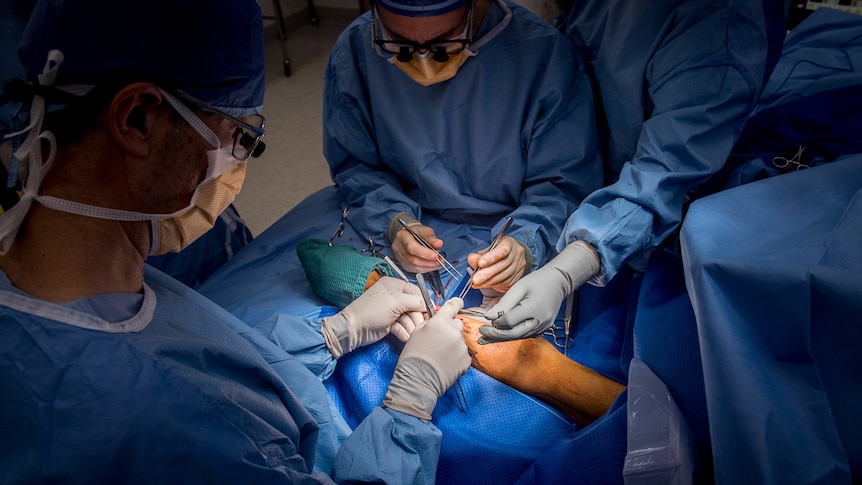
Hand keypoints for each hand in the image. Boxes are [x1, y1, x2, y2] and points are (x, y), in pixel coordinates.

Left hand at [321, 276, 425, 357]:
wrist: (355, 328)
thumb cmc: (374, 310)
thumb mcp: (397, 302)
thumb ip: (415, 301)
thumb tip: (428, 304)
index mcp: (394, 285)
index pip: (415, 291)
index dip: (423, 302)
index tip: (431, 312)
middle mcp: (393, 296)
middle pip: (413, 306)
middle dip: (417, 317)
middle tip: (420, 325)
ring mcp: (391, 311)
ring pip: (408, 318)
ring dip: (411, 326)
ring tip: (411, 333)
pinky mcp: (388, 324)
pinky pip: (401, 326)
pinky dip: (403, 332)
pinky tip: (404, 337)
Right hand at [383, 298, 469, 420]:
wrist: (419, 379)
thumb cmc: (413, 356)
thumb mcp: (416, 332)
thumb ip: (429, 323)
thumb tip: (436, 320)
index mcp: (440, 322)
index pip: (453, 305)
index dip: (455, 303)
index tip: (458, 303)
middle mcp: (453, 331)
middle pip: (457, 324)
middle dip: (450, 329)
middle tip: (439, 340)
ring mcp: (461, 346)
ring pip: (459, 340)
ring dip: (452, 344)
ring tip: (440, 355)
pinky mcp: (466, 360)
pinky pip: (463, 354)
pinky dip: (456, 357)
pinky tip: (445, 363)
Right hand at [391, 223, 444, 273]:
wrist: (409, 236)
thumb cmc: (416, 232)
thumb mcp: (425, 230)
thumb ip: (431, 237)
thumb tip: (438, 244)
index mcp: (402, 237)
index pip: (412, 248)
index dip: (425, 254)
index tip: (436, 256)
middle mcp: (398, 248)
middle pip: (413, 259)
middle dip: (429, 262)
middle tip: (440, 261)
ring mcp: (400, 258)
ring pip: (414, 267)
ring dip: (429, 267)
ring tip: (438, 263)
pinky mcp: (404, 265)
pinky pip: (415, 270)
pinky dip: (426, 269)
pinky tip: (432, 266)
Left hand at [466, 236, 526, 291]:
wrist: (513, 256)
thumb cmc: (499, 251)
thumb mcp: (489, 249)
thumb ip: (480, 255)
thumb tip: (472, 259)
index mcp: (509, 243)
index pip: (502, 250)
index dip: (491, 258)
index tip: (480, 263)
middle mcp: (516, 255)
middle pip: (502, 265)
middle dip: (487, 273)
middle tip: (475, 279)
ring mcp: (518, 267)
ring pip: (503, 276)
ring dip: (487, 281)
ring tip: (476, 283)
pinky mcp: (517, 278)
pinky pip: (503, 283)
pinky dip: (491, 284)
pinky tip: (482, 284)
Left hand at [479, 241, 599, 343]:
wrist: (558, 283)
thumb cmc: (538, 281)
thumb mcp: (519, 287)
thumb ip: (504, 303)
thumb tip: (488, 316)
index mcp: (533, 309)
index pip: (509, 321)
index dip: (496, 321)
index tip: (485, 318)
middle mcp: (539, 322)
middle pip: (513, 334)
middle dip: (495, 335)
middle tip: (481, 333)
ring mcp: (542, 327)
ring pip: (518, 337)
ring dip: (501, 338)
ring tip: (484, 339)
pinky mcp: (542, 329)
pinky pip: (524, 335)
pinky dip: (511, 336)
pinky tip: (499, 336)